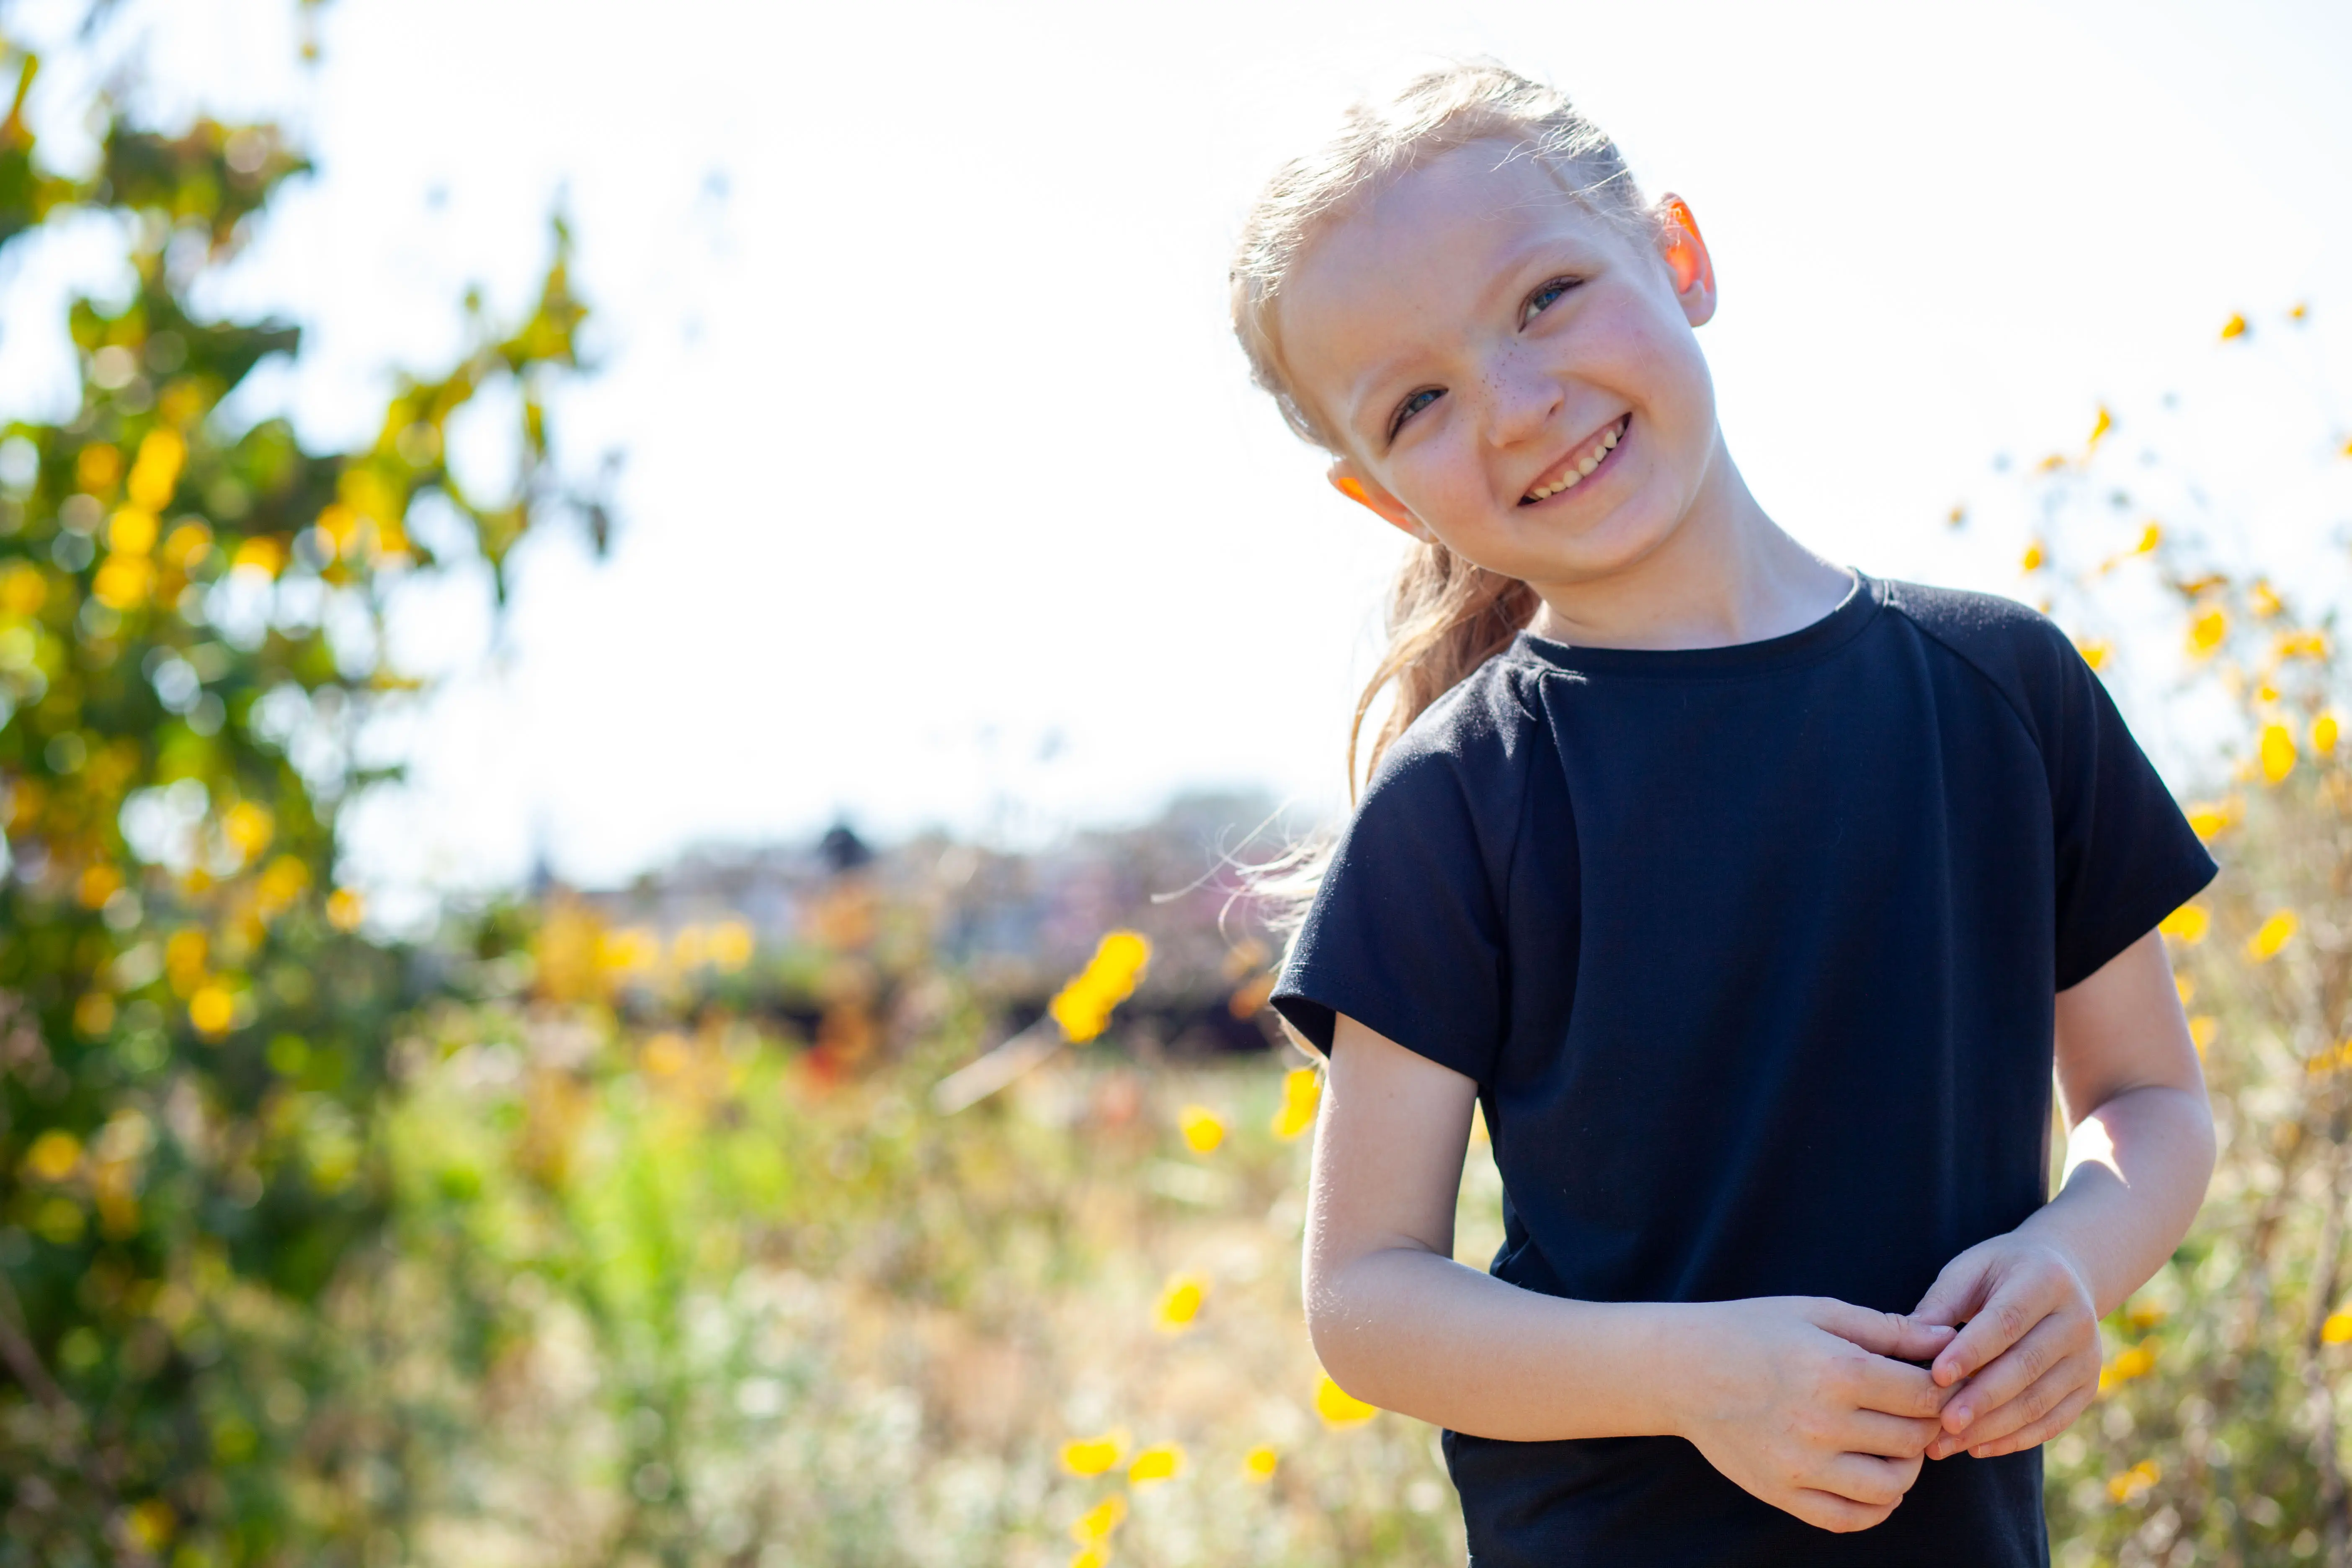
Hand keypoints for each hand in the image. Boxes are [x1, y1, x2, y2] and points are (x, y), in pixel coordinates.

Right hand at [1670, 1297, 1958, 1531]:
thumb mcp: (1817, 1313)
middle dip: (1927, 1425)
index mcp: (1836, 1370)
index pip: (1926, 1395)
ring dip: (1907, 1468)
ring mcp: (1802, 1465)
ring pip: (1892, 1487)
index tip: (1934, 1383)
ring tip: (1893, 1446)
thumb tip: (1948, 1340)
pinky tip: (1874, 1482)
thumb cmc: (1752, 1331)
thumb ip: (1887, 1329)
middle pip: (1914, 1440)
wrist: (1681, 1369)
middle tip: (1913, 1411)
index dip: (1942, 1389)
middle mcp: (1822, 1423)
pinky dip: (1876, 1507)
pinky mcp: (1783, 1493)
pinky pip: (1851, 1519)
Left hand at [1910, 1234, 2100, 1459]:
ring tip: (1945, 1444)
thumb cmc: (1999, 1273)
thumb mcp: (1969, 1270)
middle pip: (2026, 1367)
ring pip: (2039, 1401)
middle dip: (1981, 1399)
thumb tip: (1909, 1344)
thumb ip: (1941, 1304)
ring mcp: (2087, 1358)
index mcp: (2045, 1280)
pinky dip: (2014, 1439)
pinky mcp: (2086, 1387)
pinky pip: (2051, 1422)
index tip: (1936, 1376)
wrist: (2061, 1276)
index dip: (1971, 1352)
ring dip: (1991, 1428)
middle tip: (1941, 1423)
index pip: (2006, 1322)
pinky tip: (1976, 1447)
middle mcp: (2077, 1320)